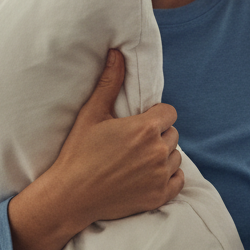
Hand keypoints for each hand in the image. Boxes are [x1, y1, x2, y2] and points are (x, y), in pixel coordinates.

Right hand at [7, 50, 182, 249]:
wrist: (71, 196)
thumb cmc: (78, 152)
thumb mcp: (92, 114)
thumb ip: (109, 82)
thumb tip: (117, 53)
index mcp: (144, 129)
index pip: (169, 113)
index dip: (156, 115)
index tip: (140, 122)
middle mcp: (157, 151)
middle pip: (172, 134)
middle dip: (158, 134)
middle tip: (135, 142)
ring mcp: (160, 176)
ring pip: (175, 156)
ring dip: (163, 155)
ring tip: (139, 159)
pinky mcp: (159, 196)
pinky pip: (178, 180)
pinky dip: (168, 176)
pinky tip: (149, 174)